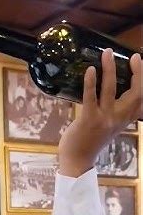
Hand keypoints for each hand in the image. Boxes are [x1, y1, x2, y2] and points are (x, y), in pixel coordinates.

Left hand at [59, 48, 141, 176]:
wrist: (77, 161)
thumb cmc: (89, 142)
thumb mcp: (109, 128)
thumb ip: (115, 113)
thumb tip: (110, 91)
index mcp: (124, 121)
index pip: (141, 100)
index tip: (140, 63)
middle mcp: (118, 119)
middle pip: (135, 94)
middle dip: (138, 74)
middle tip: (134, 57)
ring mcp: (104, 119)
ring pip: (111, 90)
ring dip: (110, 70)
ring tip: (107, 54)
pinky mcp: (88, 120)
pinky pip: (90, 98)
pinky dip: (91, 83)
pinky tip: (90, 70)